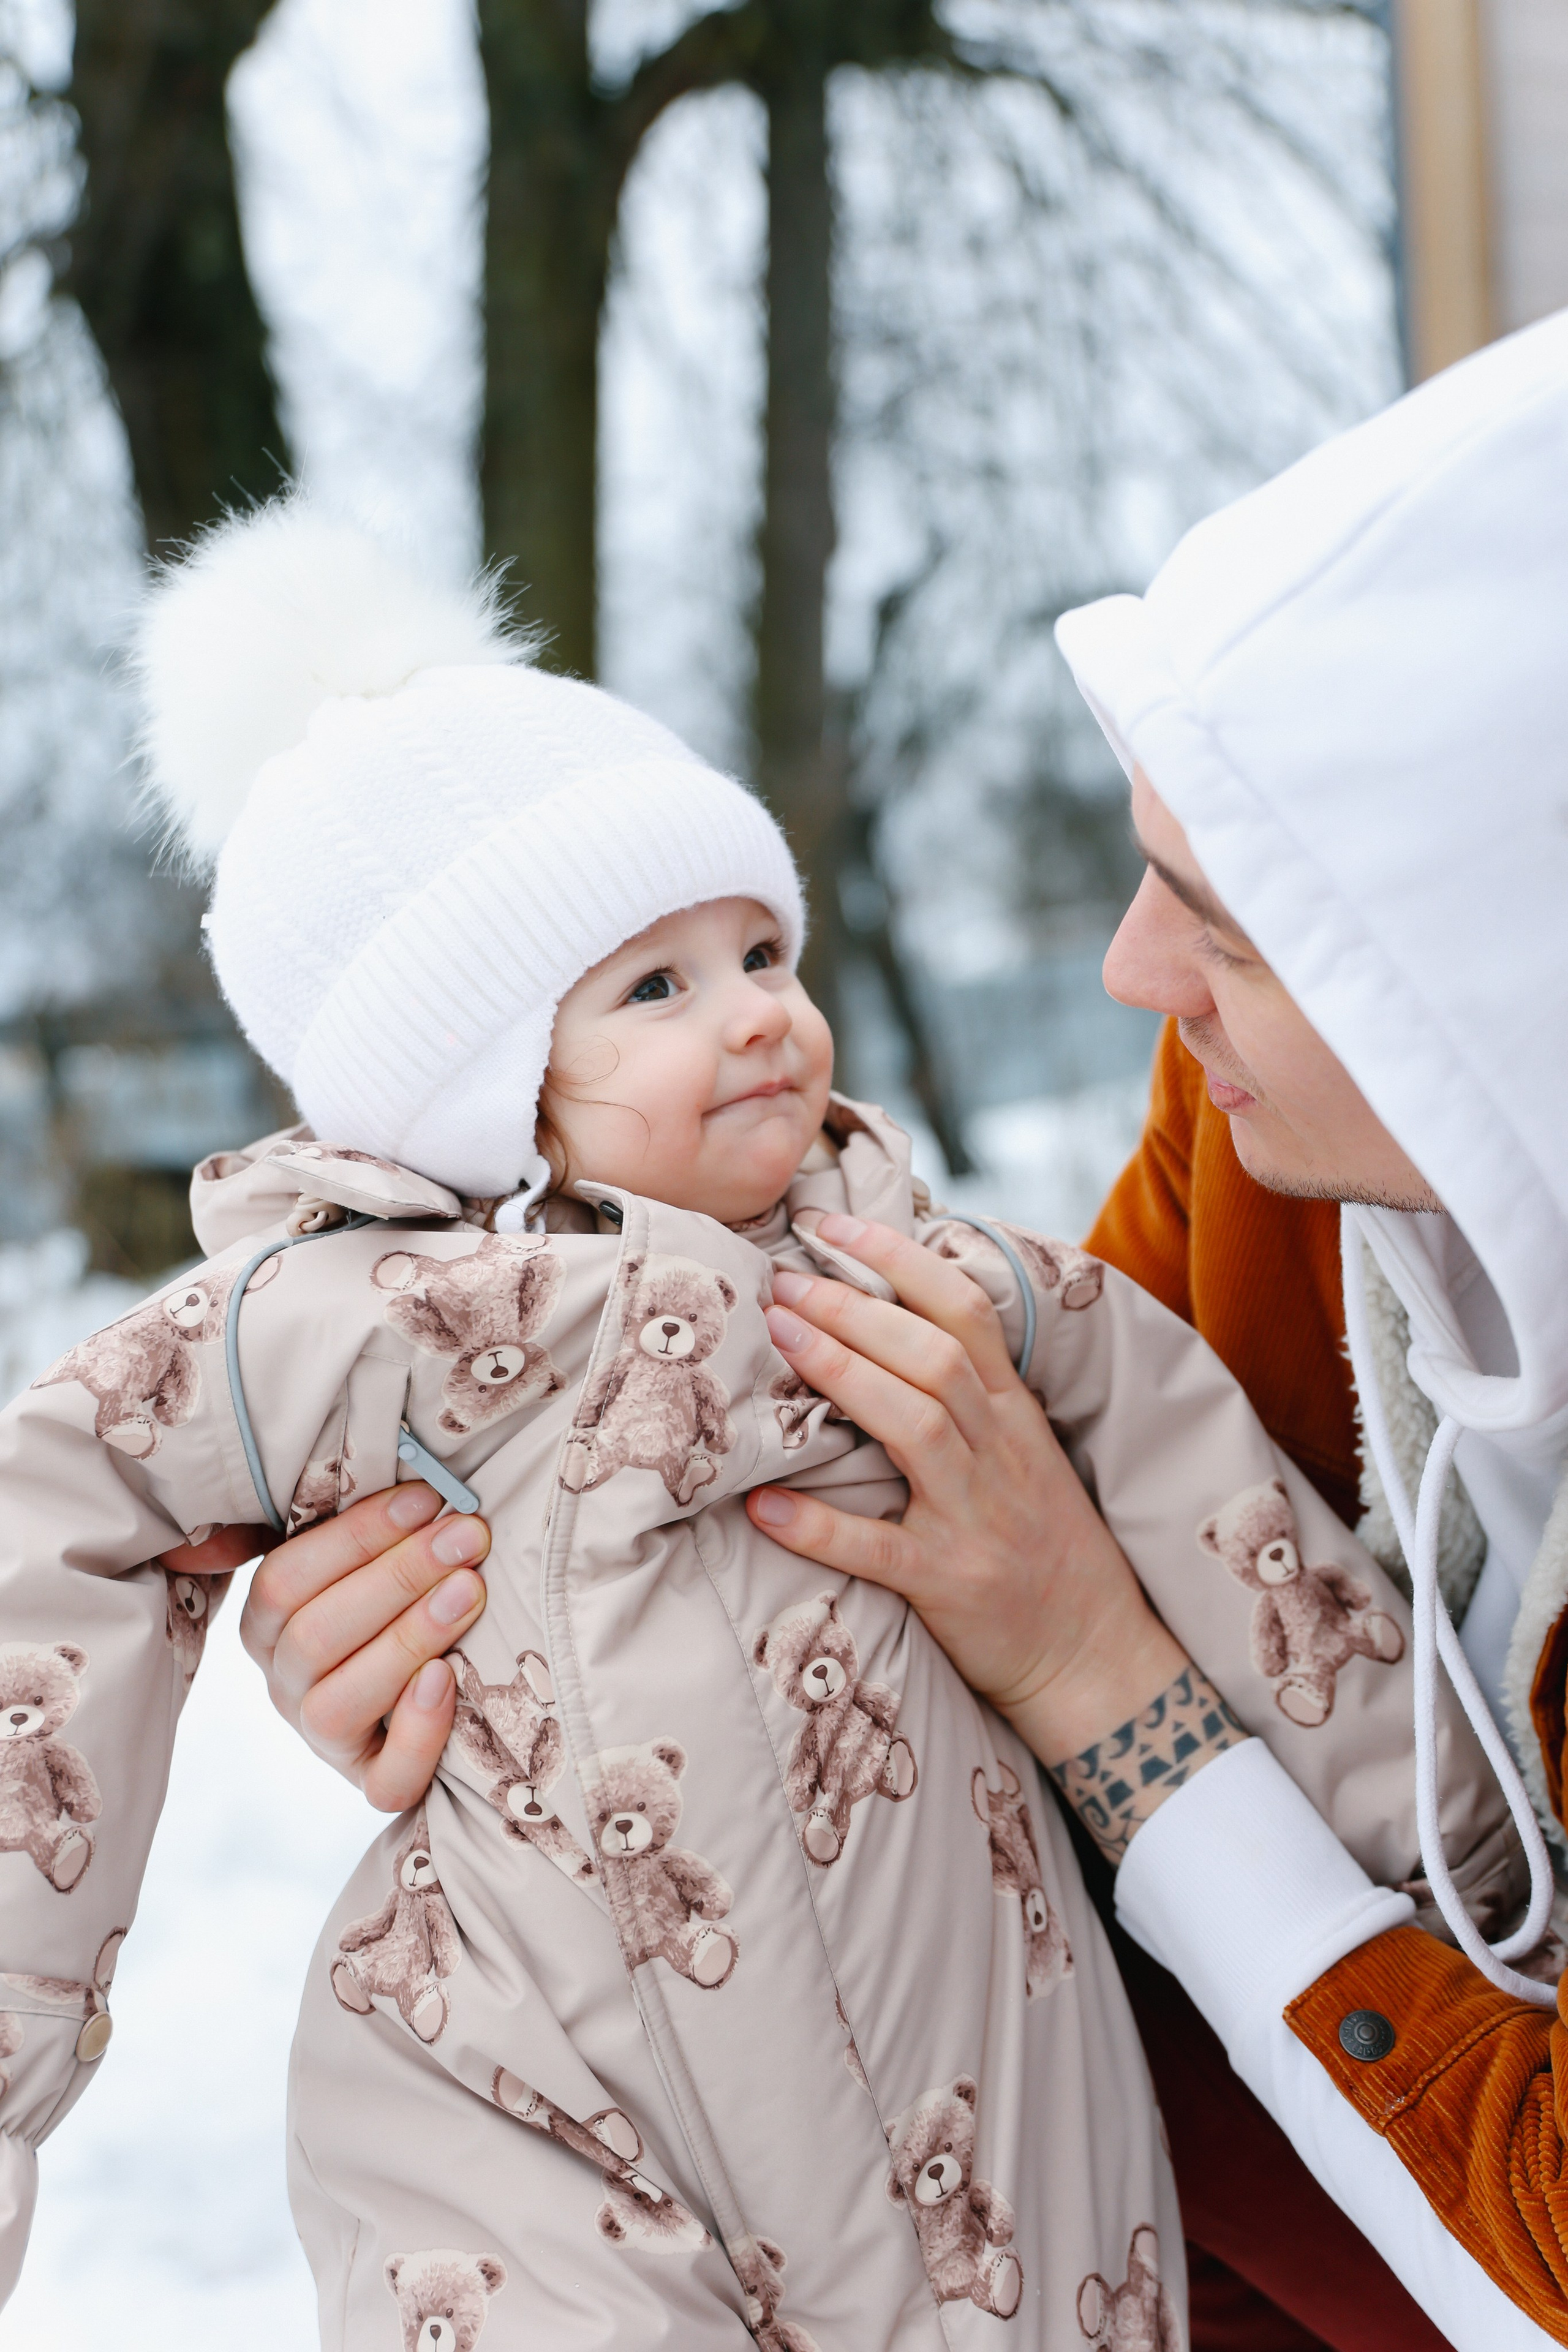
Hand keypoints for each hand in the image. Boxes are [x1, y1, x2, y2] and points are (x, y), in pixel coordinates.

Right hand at [160, 1485, 488, 1810]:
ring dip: (408, 1640)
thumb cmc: (393, 1600)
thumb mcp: (357, 1561)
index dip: (354, 1536)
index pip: (286, 1579)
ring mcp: (325, 1740)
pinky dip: (418, 1733)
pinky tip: (448, 1679)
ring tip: (469, 1592)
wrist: (427, 1693)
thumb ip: (339, 1527)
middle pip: (316, 1635)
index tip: (426, 1498)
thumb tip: (330, 1491)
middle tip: (466, 1537)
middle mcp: (285, 1684)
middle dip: (396, 1578)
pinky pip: (385, 1780)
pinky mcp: (373, 1783)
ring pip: (338, 1704)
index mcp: (268, 1625)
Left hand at [745, 1215, 1184, 1765]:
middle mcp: (1000, 1453)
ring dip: (843, 1375)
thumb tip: (888, 1323)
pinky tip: (763, 1502)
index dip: (898, 1260)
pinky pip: (878, 1550)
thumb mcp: (1023, 1452)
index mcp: (1014, 1413)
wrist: (1097, 1657)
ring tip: (778, 1337)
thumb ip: (970, 1392)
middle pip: (934, 1356)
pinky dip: (818, 1525)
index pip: (964, 1311)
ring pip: (916, 1426)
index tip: (831, 1224)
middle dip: (856, 1308)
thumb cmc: (1045, 1546)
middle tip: (783, 1277)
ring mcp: (977, 1518)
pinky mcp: (949, 1583)